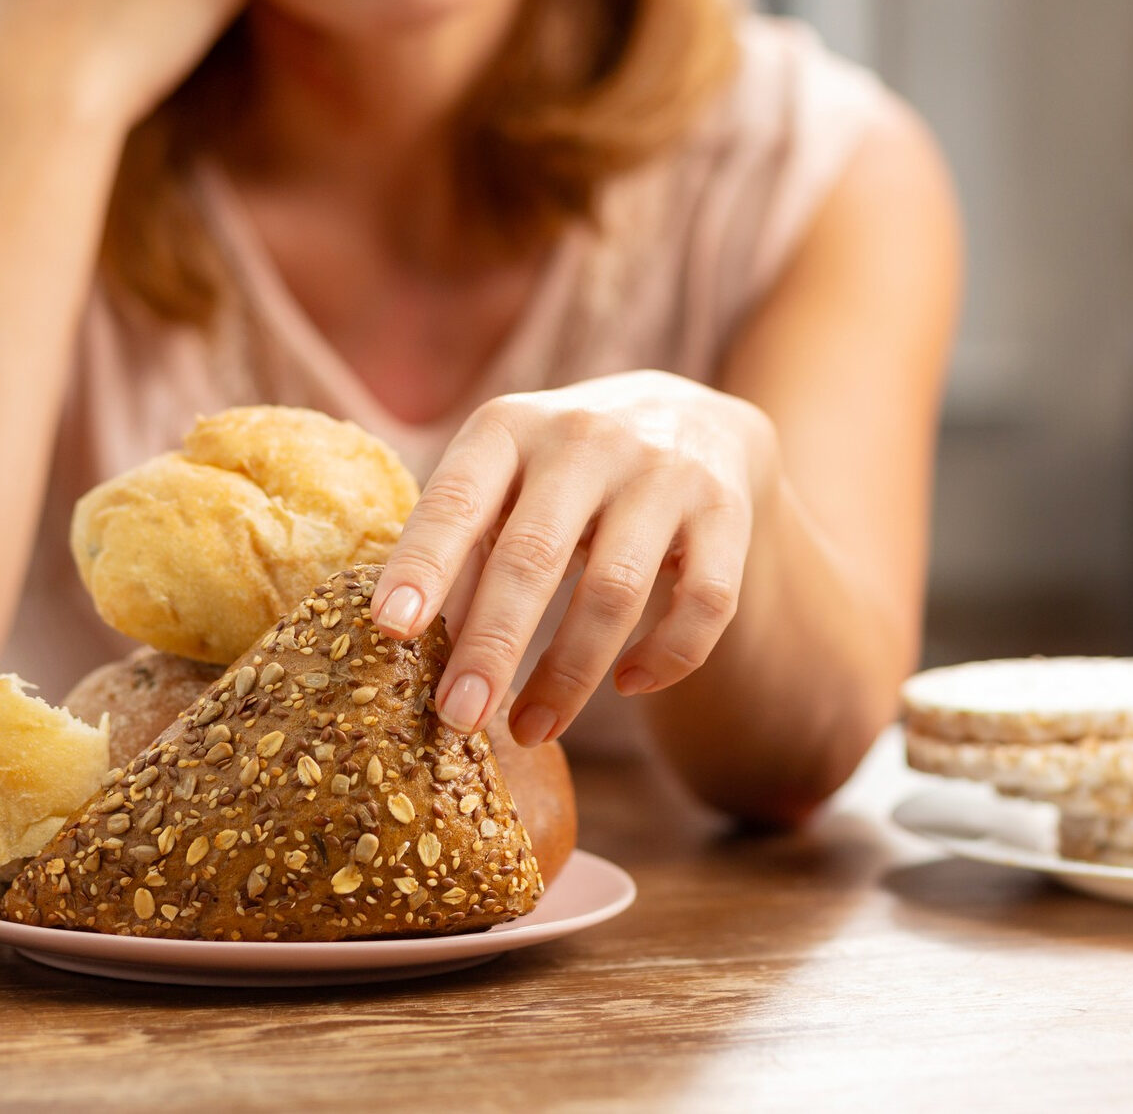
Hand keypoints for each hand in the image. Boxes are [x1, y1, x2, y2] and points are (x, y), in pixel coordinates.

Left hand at [372, 371, 779, 746]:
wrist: (695, 418)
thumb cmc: (567, 469)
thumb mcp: (507, 478)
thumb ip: (465, 547)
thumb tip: (411, 651)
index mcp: (510, 428)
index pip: (458, 497)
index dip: (424, 563)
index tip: (390, 630)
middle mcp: (586, 439)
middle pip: (535, 555)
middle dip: (493, 645)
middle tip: (457, 718)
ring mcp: (663, 473)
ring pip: (615, 591)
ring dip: (570, 675)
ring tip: (532, 729)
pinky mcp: (726, 512)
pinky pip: (704, 604)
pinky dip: (667, 658)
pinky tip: (630, 685)